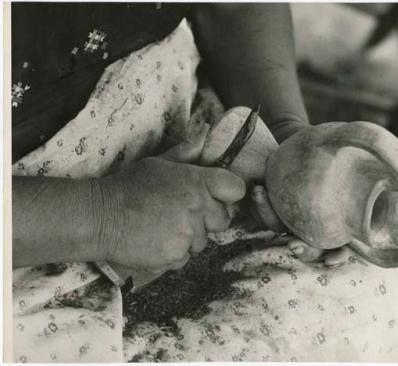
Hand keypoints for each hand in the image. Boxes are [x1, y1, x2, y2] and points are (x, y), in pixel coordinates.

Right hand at [94, 158, 245, 273]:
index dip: (228, 193)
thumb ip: (185, 153)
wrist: (100, 217)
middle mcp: (197, 208)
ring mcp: (187, 234)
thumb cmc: (128, 186)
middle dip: (208, 219)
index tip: (217, 196)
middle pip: (223, 219)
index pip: (236, 188)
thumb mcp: (157, 163)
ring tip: (164, 227)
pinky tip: (156, 241)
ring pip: (204, 241)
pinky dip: (175, 252)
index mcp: (196, 182)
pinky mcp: (176, 256)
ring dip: (190, 237)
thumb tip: (204, 133)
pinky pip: (186, 257)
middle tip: (183, 214)